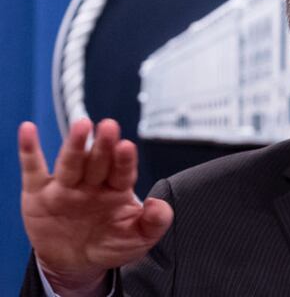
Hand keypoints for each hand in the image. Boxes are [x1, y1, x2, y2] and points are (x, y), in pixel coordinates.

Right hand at [18, 119, 172, 294]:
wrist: (75, 264)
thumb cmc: (109, 244)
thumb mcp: (138, 238)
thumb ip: (154, 223)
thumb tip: (159, 205)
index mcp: (117, 189)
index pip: (123, 172)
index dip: (124, 160)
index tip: (127, 147)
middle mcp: (92, 183)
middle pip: (98, 161)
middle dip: (103, 145)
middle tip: (109, 127)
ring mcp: (66, 186)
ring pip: (71, 162)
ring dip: (76, 145)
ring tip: (82, 126)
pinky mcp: (39, 194)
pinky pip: (33, 169)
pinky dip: (29, 150)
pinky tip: (28, 131)